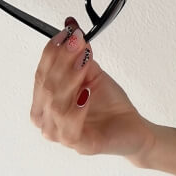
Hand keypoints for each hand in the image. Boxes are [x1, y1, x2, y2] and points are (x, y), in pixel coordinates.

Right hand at [30, 17, 152, 159]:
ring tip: (83, 63)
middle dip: (61, 61)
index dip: (52, 52)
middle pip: (46, 86)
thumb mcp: (93, 74)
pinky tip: (85, 93)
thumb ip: (79, 56)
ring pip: (55, 104)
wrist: (134, 128)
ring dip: (69, 79)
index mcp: (44, 102)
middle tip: (76, 43)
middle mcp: (47, 119)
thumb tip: (72, 30)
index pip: (41, 73)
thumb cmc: (110, 104)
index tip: (67, 33)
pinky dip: (76, 108)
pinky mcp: (79, 145)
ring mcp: (60, 135)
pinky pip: (70, 127)